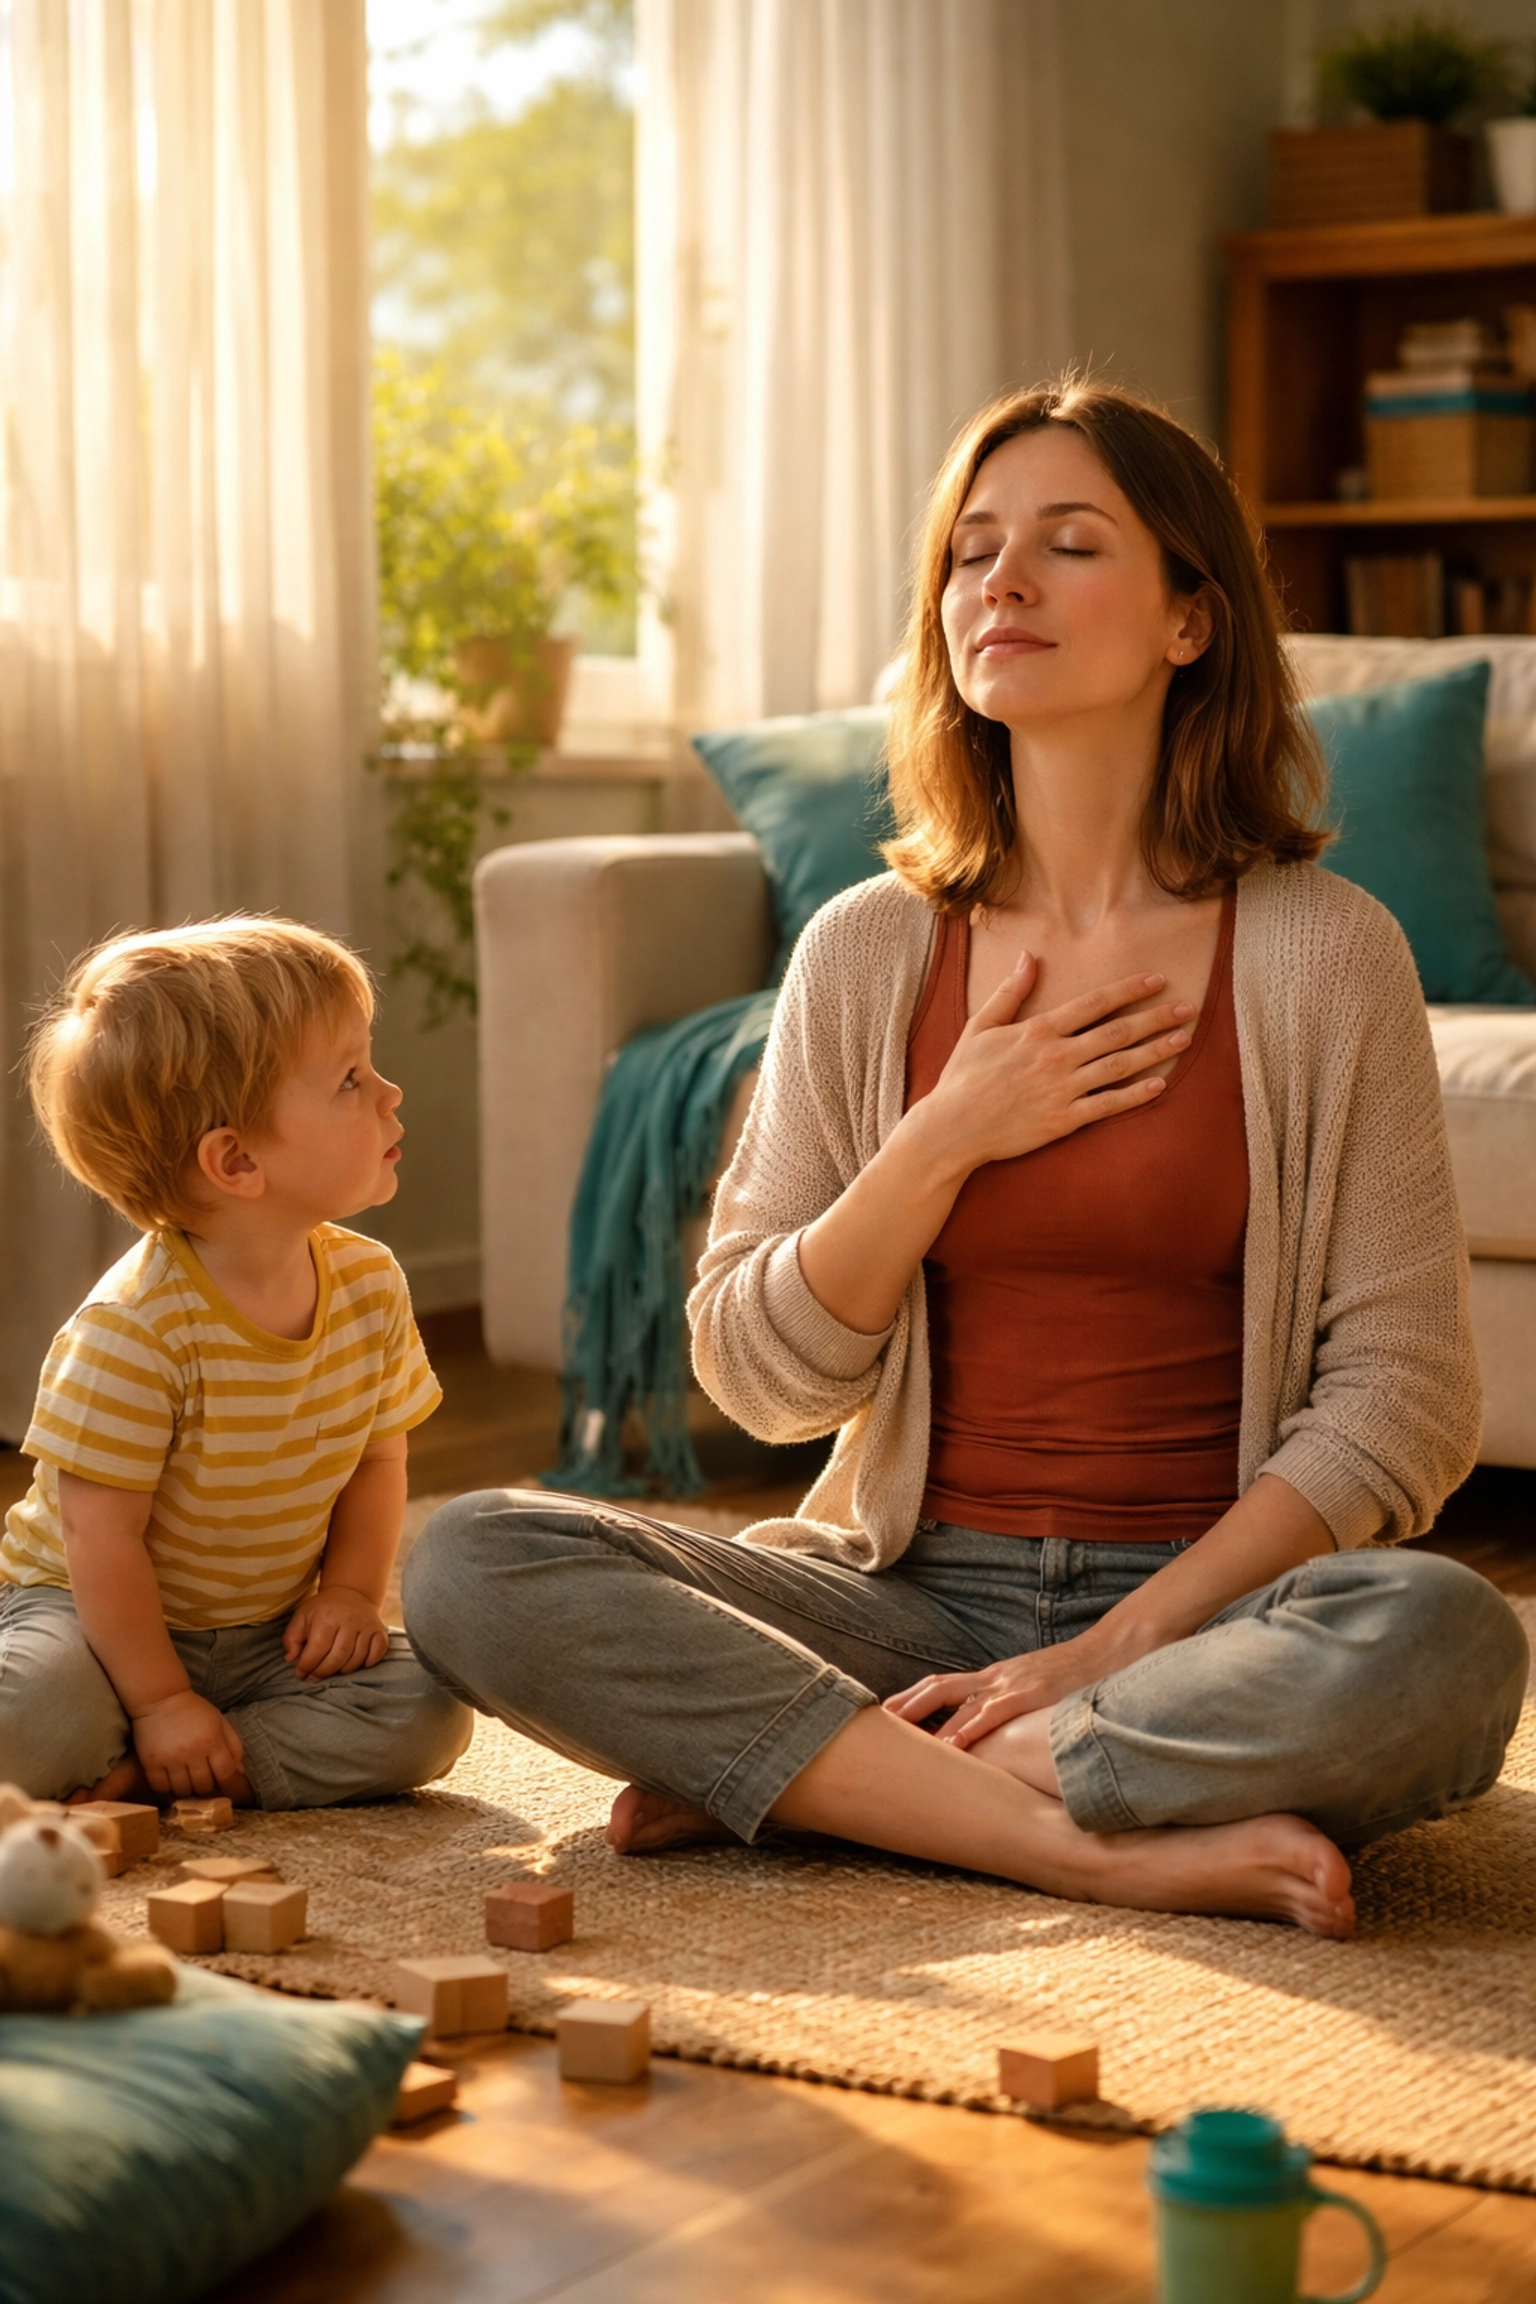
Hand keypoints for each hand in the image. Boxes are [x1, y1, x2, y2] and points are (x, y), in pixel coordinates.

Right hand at [132, 1689, 246, 1798]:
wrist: (160, 1698)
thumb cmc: (194, 1710)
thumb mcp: (220, 1721)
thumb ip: (234, 1745)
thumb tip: (240, 1772)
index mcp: (212, 1739)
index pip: (225, 1773)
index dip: (228, 1783)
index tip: (224, 1784)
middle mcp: (192, 1751)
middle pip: (204, 1786)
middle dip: (206, 1786)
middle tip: (202, 1781)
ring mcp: (170, 1758)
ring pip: (183, 1791)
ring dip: (187, 1790)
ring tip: (186, 1782)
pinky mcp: (151, 1762)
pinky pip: (161, 1788)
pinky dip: (167, 1790)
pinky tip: (170, 1783)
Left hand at [283, 1586, 389, 1679]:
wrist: (351, 1591)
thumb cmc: (323, 1608)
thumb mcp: (302, 1616)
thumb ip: (291, 1638)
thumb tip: (291, 1659)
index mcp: (327, 1617)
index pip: (318, 1649)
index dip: (307, 1666)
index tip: (300, 1673)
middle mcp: (349, 1620)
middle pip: (338, 1657)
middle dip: (323, 1672)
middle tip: (314, 1677)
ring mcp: (366, 1625)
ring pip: (357, 1658)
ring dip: (343, 1670)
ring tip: (333, 1670)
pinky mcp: (379, 1630)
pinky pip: (378, 1651)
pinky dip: (369, 1662)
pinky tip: (358, 1663)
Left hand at [884, 1628, 1131, 1748]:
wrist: (1118, 1648)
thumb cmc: (1083, 1674)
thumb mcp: (1043, 1689)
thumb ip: (1022, 1705)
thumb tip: (1005, 1730)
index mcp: (998, 1677)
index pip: (945, 1686)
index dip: (914, 1701)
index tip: (886, 1716)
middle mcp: (997, 1676)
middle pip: (937, 1687)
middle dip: (904, 1706)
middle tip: (872, 1724)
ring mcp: (1012, 1682)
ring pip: (955, 1698)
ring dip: (923, 1717)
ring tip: (895, 1735)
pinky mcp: (1033, 1692)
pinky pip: (993, 1712)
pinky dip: (968, 1728)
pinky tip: (950, 1745)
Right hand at [917, 959, 1195, 1175]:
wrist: (953, 1127)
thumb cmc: (963, 1076)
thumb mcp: (981, 1026)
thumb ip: (1010, 992)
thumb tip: (1028, 956)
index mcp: (1039, 1030)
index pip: (1095, 1003)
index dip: (1129, 990)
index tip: (1157, 981)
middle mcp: (1057, 1056)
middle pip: (1118, 1032)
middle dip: (1156, 1018)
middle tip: (1188, 1008)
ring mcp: (1064, 1089)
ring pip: (1120, 1065)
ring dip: (1156, 1051)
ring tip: (1184, 1039)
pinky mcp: (1065, 1119)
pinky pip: (1109, 1105)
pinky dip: (1135, 1094)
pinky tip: (1159, 1084)